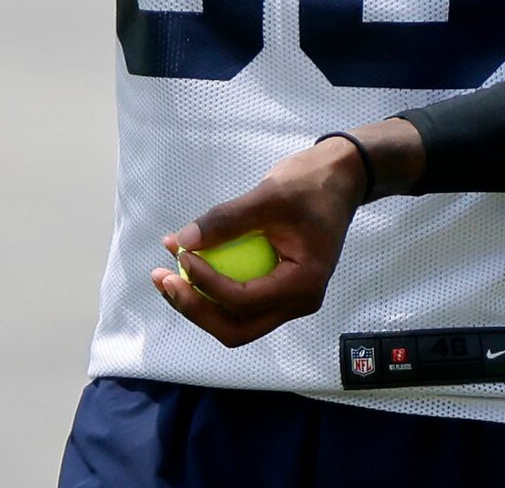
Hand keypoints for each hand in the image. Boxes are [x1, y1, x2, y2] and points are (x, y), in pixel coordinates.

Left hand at [150, 137, 369, 347]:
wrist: (341, 177)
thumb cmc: (311, 183)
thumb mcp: (270, 195)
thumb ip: (227, 219)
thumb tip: (182, 241)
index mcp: (303, 285)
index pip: (244, 301)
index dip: (207, 283)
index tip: (181, 254)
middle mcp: (298, 302)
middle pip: (237, 327)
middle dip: (196, 308)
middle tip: (163, 279)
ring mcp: (288, 299)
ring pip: (236, 319)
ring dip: (199, 302)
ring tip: (165, 274)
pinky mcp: (277, 287)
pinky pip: (240, 299)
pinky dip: (211, 286)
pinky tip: (186, 260)